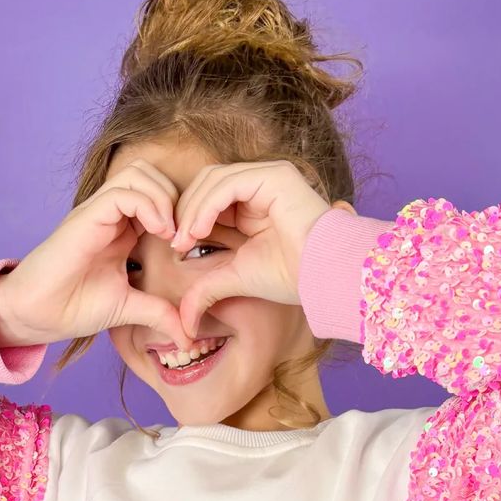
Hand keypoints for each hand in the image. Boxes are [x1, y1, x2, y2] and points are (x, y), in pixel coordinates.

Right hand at [0, 161, 189, 349]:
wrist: (38, 315)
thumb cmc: (73, 307)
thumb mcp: (128, 308)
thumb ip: (158, 313)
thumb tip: (187, 338)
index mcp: (121, 228)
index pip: (157, 194)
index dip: (180, 211)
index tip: (190, 244)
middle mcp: (109, 214)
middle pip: (150, 173)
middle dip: (176, 197)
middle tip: (183, 234)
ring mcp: (97, 212)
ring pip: (139, 173)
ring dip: (164, 198)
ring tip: (170, 233)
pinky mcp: (86, 217)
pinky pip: (122, 192)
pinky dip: (148, 206)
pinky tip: (159, 233)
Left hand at [169, 160, 333, 341]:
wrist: (325, 276)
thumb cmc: (292, 277)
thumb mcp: (236, 279)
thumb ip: (207, 289)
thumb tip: (183, 324)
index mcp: (252, 204)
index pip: (207, 197)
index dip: (187, 219)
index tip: (176, 248)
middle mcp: (259, 185)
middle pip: (206, 183)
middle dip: (185, 211)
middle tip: (175, 243)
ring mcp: (268, 176)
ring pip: (213, 180)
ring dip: (192, 210)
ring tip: (184, 240)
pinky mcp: (274, 176)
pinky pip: (228, 183)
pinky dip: (207, 205)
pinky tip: (199, 231)